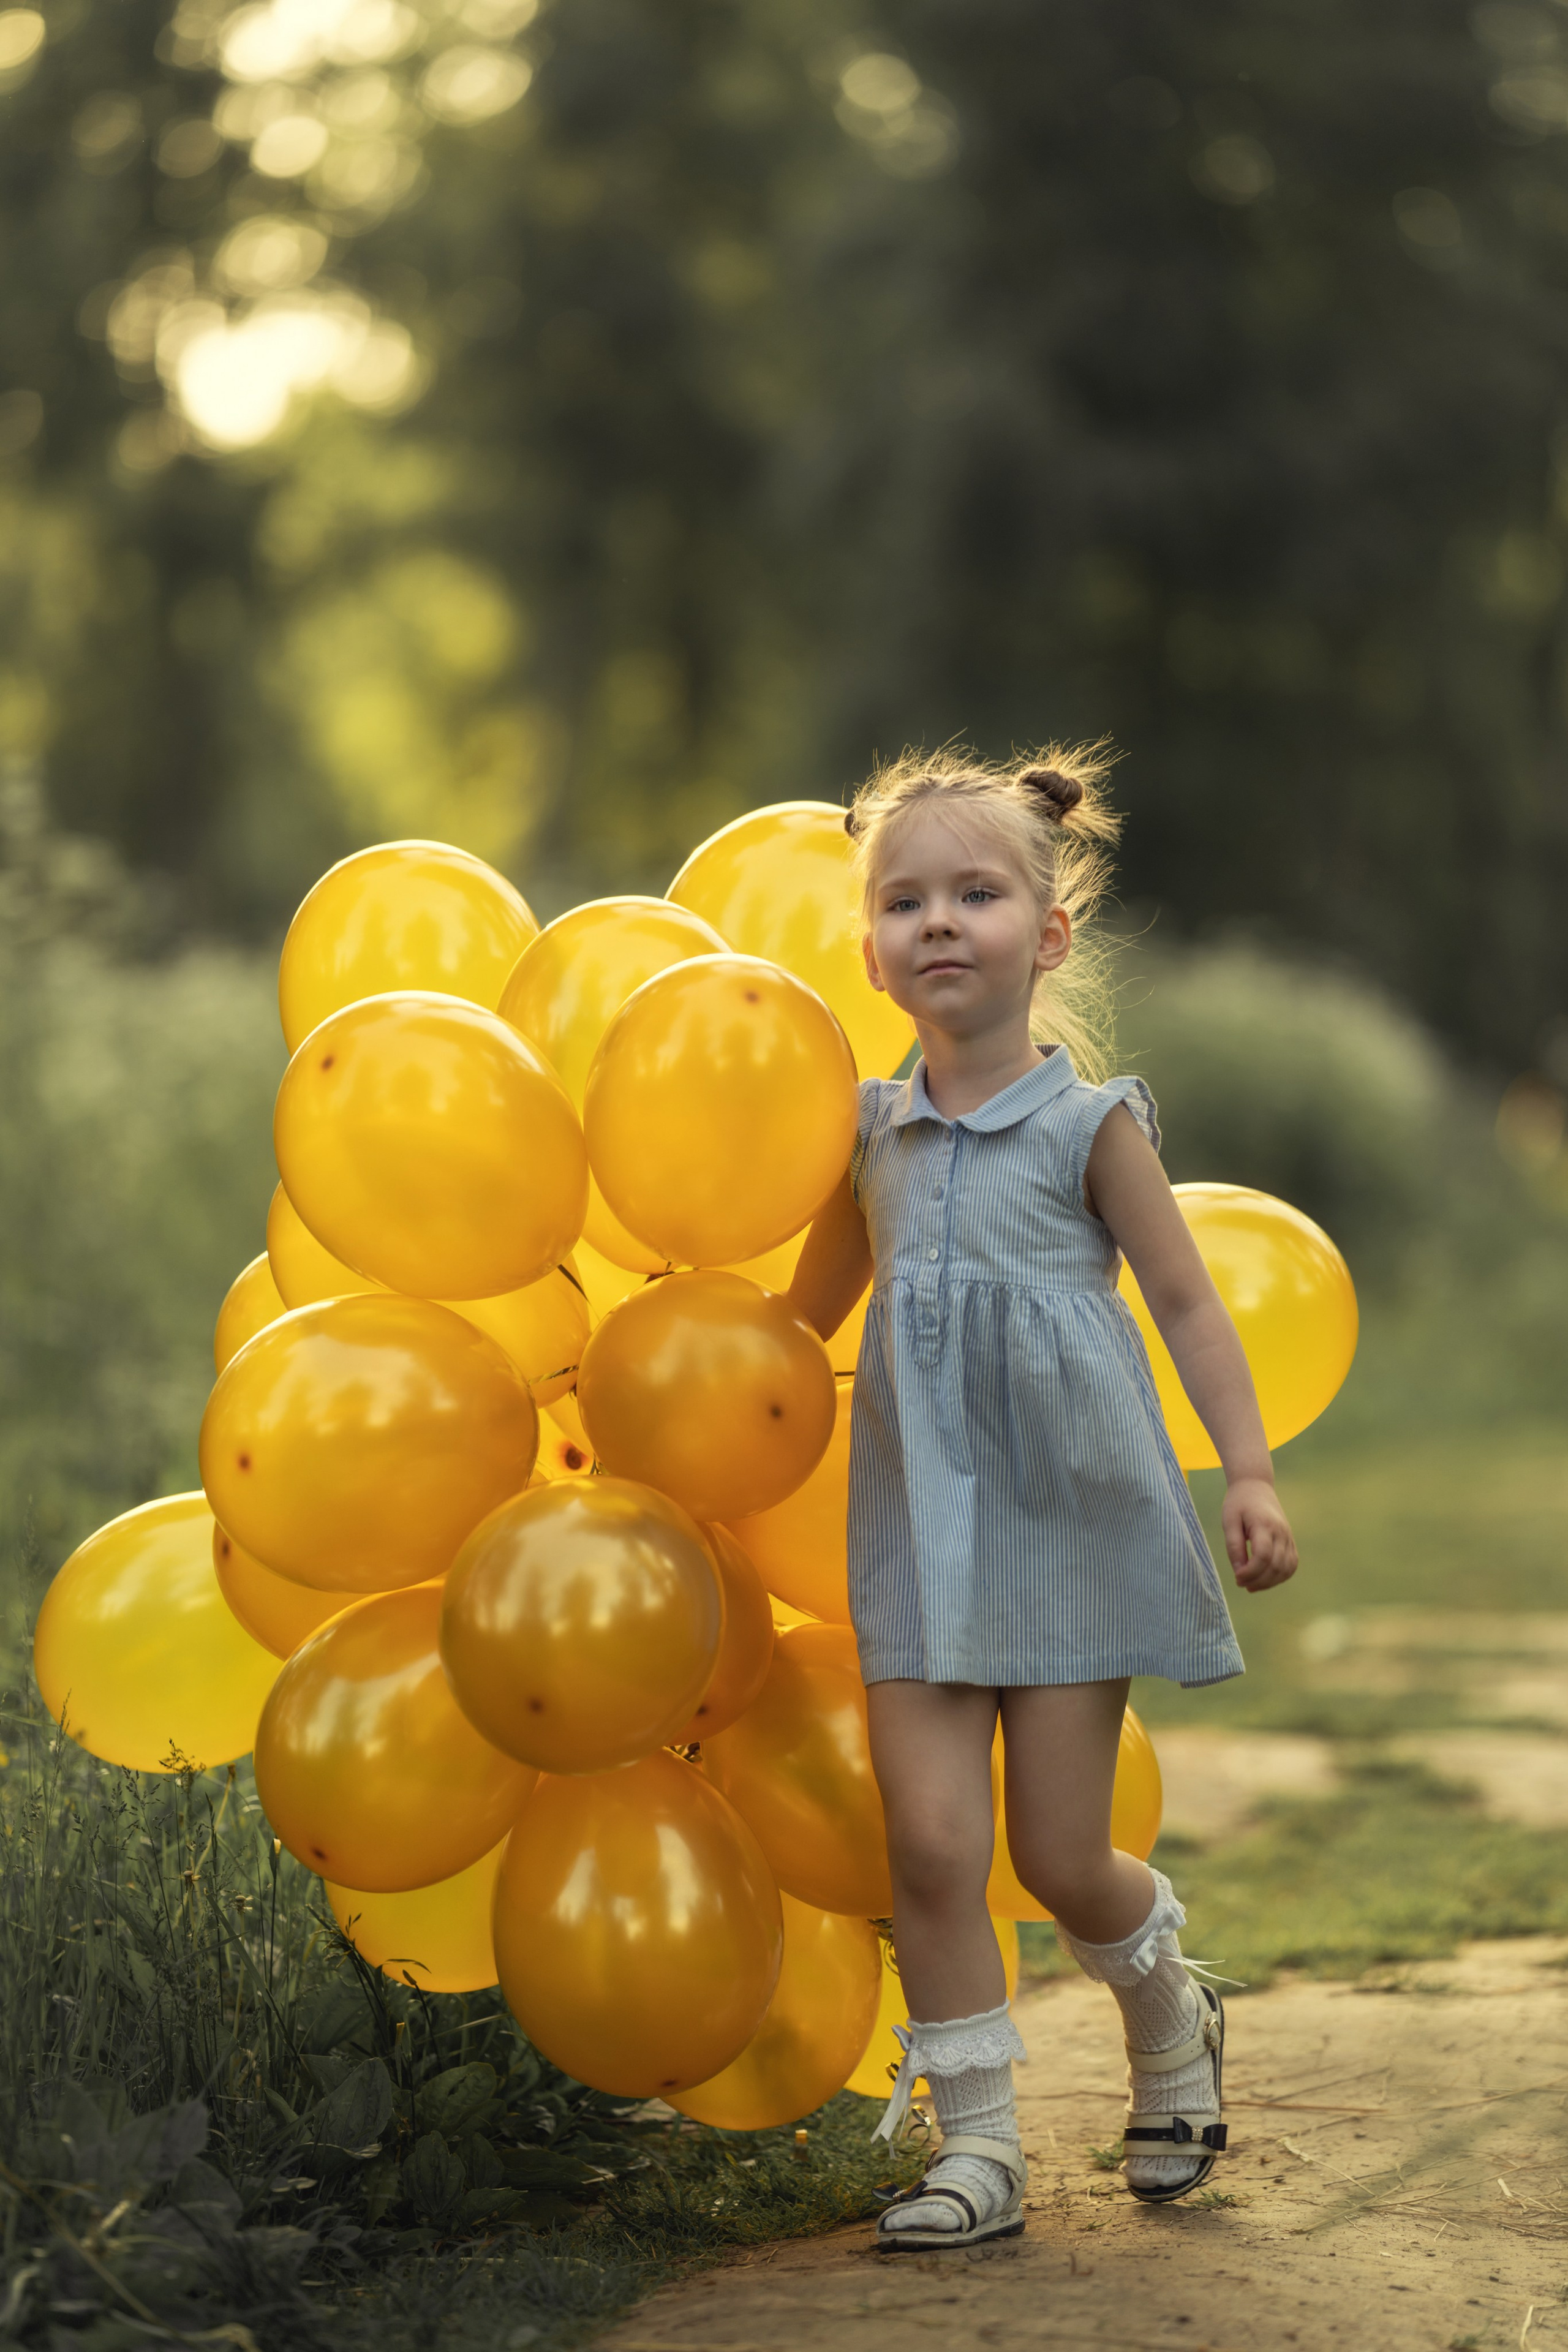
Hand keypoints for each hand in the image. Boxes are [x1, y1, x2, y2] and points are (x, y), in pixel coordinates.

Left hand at [1221, 1476, 1297, 1591]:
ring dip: (1269, 1583)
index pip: (1263, 1556)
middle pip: (1275, 1566)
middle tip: (1240, 1583)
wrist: (1256, 1486)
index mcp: (1264, 1525)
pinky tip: (1264, 1579)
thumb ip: (1233, 1546)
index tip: (1236, 1577)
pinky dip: (1280, 1577)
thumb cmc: (1238, 1503)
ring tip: (1251, 1585)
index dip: (1250, 1572)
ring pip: (1286, 1569)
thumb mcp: (1229, 1521)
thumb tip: (1239, 1572)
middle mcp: (1281, 1532)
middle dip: (1258, 1581)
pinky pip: (1291, 1565)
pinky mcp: (1290, 1541)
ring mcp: (1288, 1537)